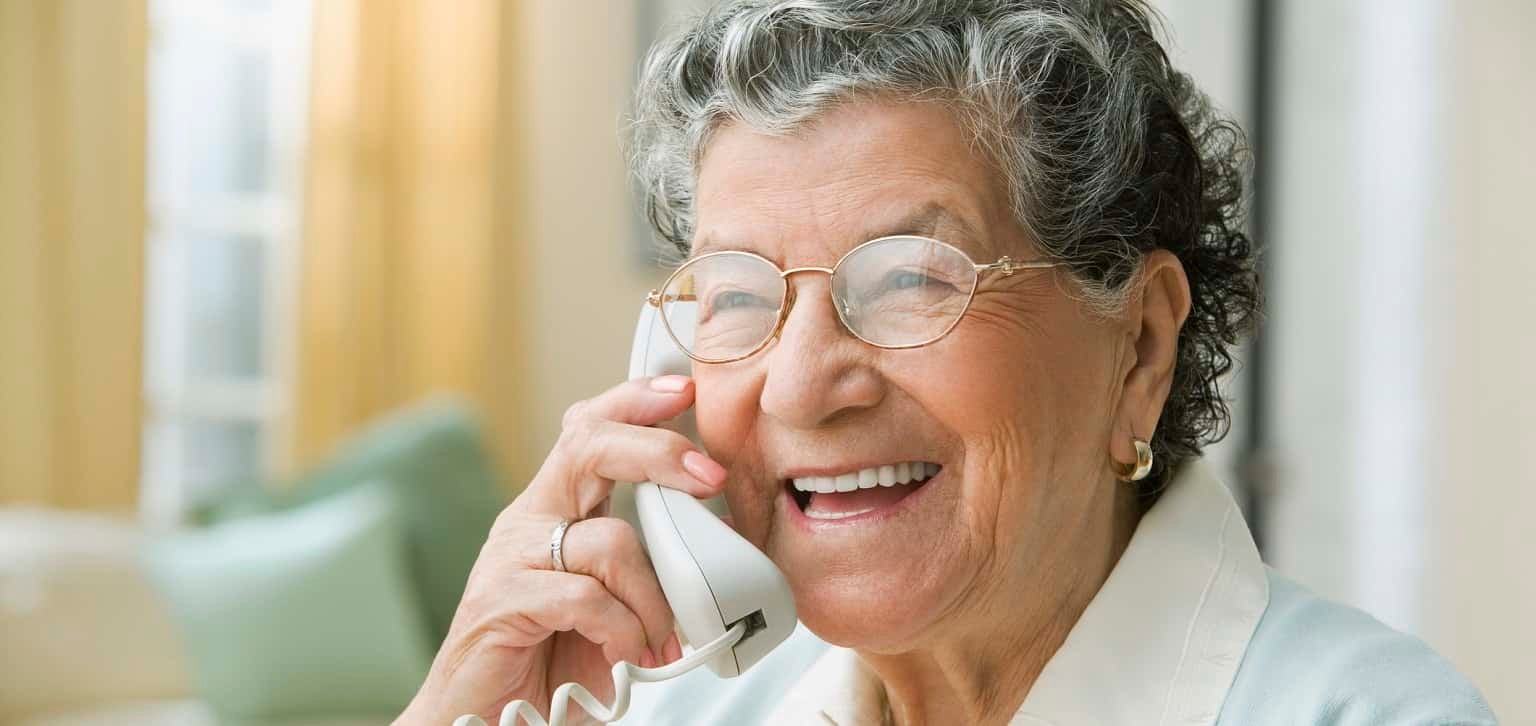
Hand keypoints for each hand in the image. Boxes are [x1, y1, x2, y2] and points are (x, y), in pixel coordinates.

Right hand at [395, 375, 727, 724]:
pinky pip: (585, 596)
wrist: (484, 721)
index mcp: (552, 511)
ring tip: (660, 640)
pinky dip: (622, 628)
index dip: (634, 401)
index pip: (588, 429)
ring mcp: (510, 559)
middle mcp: (528, 522)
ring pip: (608, 540)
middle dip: (659, 452)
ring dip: (654, 596)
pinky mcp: (501, 603)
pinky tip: (624, 655)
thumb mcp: (608, 600)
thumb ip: (644, 565)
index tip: (685, 390)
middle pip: (589, 447)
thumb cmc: (548, 662)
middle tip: (710, 479)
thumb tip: (717, 540)